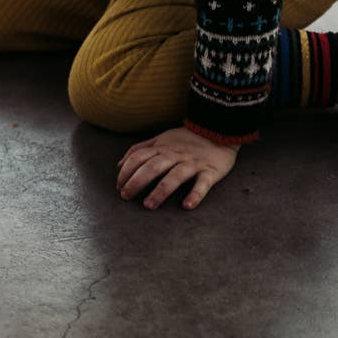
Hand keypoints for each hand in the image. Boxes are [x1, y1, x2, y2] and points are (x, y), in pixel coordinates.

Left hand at [116, 127, 238, 210]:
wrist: (219, 131)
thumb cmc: (185, 140)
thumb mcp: (160, 140)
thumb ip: (140, 150)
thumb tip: (119, 165)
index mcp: (162, 148)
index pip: (138, 157)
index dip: (126, 171)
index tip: (118, 186)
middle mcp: (175, 155)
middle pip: (152, 167)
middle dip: (137, 182)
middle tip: (126, 196)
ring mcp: (193, 163)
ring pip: (175, 176)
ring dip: (160, 191)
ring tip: (149, 205)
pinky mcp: (210, 171)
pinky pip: (203, 183)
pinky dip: (195, 194)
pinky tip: (187, 205)